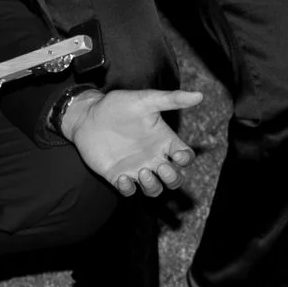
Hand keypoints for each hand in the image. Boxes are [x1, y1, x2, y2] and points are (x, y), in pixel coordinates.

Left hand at [64, 88, 202, 195]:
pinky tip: (122, 177)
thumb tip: (200, 95)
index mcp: (163, 140)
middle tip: (160, 167)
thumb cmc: (118, 105)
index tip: (177, 154)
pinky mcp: (118, 176)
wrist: (88, 115)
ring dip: (153, 186)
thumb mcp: (145, 100)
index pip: (185, 156)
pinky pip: (129, 191)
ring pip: (155, 189)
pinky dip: (128, 189)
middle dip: (173, 178)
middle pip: (174, 179)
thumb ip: (171, 99)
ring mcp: (136, 168)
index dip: (186, 159)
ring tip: (142, 172)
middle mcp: (153, 157)